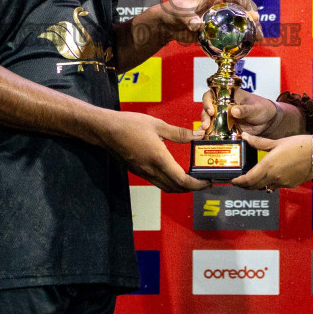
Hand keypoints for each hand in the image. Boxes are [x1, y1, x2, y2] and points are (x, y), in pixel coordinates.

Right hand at [94, 110, 208, 191]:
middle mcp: (151, 170)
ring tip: (193, 177)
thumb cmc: (129, 125)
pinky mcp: (138, 171)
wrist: (105, 131)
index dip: (197, 184)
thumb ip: (179, 133)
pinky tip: (175, 172)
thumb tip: (198, 134)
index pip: (182, 180)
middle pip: (176, 188)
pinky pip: (158, 182)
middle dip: (193, 188)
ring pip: (166, 187)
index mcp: (158, 159)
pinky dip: (170, 182)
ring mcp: (143, 173)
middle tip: (204, 180)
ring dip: (181, 187)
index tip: (207, 181)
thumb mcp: (157, 125)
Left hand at [159, 0, 264, 44]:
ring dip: (250, 30)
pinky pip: (232, 32)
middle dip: (254, 20)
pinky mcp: (217, 28)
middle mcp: (221, 3)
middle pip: (243, 9)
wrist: (165, 24)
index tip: (253, 18)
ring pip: (240, 21)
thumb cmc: (172, 12)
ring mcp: (220, 16)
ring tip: (258, 41)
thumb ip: (190, 19)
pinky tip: (246, 47)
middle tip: (260, 34)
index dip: (248, 5)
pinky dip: (240, 38)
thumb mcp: (181, 13)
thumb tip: (199, 26)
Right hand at [194, 88, 279, 139]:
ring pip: (209, 120)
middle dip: (205, 116)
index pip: (212, 94)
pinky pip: (215, 131)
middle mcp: (223, 106)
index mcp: (228, 96)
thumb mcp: (255, 108)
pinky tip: (206, 138)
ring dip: (205, 126)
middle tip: (206, 125)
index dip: (208, 101)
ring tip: (204, 132)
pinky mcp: (225, 129)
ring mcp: (223, 118)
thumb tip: (234, 111)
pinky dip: (210, 134)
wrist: (268, 122)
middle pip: (207, 108)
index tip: (211, 111)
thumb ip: (245, 109)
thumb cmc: (262, 108)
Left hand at [230, 133, 312, 190]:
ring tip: (251, 177)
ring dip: (256, 185)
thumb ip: (259, 142)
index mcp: (268, 166)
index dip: (238, 182)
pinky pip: (275, 186)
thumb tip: (244, 136)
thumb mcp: (277, 142)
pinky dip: (268, 183)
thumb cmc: (299, 145)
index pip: (248, 180)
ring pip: (264, 187)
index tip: (232, 180)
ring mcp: (282, 183)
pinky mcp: (290, 184)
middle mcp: (273, 177)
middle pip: (254, 186)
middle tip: (238, 180)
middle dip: (245, 185)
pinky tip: (269, 175)